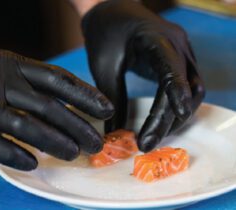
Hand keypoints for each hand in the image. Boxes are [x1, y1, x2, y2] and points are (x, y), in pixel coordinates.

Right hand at [0, 48, 112, 169]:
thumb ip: (18, 81)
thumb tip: (53, 101)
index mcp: (7, 64)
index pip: (56, 78)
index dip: (84, 94)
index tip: (105, 109)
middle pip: (48, 106)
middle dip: (77, 125)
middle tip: (96, 143)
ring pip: (26, 126)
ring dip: (54, 142)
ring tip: (74, 155)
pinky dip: (16, 155)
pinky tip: (33, 164)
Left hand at [81, 0, 204, 151]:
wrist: (112, 11)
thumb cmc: (105, 34)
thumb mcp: (103, 65)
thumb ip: (111, 97)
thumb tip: (114, 134)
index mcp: (157, 38)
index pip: (172, 68)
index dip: (176, 92)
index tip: (177, 116)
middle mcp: (178, 45)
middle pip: (186, 86)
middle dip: (169, 118)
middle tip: (147, 143)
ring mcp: (183, 52)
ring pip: (193, 90)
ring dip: (176, 116)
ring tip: (153, 137)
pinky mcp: (180, 62)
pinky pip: (187, 88)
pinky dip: (176, 107)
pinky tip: (161, 123)